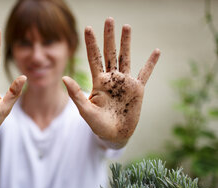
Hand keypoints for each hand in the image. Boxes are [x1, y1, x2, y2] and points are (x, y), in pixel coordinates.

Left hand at [63, 17, 159, 147]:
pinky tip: (156, 51)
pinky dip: (151, 63)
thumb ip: (76, 94)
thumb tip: (64, 78)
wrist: (114, 135)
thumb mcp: (85, 110)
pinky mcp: (137, 90)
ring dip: (126, 43)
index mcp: (98, 81)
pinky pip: (145, 73)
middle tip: (109, 19)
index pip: (93, 58)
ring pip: (126, 58)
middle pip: (110, 53)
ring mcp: (124, 83)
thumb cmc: (97, 124)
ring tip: (126, 27)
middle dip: (109, 37)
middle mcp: (111, 78)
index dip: (91, 44)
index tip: (88, 28)